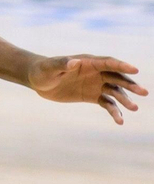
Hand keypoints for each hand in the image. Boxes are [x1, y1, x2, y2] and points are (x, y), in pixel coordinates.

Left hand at [29, 54, 145, 123]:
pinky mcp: (92, 96)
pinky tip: (119, 121)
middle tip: (144, 92)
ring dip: (125, 100)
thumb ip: (62, 64)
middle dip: (130, 85)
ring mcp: (96, 85)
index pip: (109, 63)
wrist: (39, 81)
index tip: (135, 70)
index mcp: (89, 62)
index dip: (122, 66)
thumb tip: (74, 63)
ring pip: (115, 92)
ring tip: (134, 109)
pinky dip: (114, 111)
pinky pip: (106, 104)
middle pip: (118, 78)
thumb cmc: (44, 70)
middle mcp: (97, 73)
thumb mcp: (50, 67)